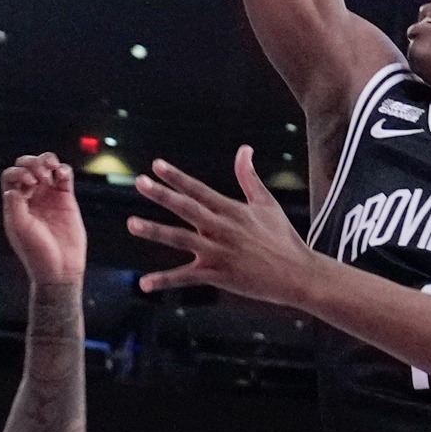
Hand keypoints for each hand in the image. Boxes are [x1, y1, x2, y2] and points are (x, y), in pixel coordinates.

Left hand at [1, 154, 87, 284]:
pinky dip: (63, 170)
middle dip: (31, 163)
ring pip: (46, 167)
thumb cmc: (36, 253)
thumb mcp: (20, 230)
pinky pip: (64, 177)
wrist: (60, 268)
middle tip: (39, 175)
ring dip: (47, 160)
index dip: (17, 173)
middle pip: (26, 167)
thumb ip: (15, 207)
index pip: (10, 177)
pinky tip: (62, 175)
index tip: (28, 183)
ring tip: (51, 169)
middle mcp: (31, 197)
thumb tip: (11, 189)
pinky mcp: (66, 199)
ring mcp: (49, 196)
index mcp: (15, 203)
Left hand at [128, 147, 320, 307]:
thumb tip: (244, 148)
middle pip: (188, 209)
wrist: (298, 274)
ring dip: (155, 231)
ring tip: (132, 223)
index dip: (177, 177)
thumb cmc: (282, 237)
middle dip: (163, 195)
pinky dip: (165, 281)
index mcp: (232, 210)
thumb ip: (248, 176)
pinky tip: (144, 283)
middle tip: (140, 183)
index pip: (199, 190)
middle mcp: (222, 229)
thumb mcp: (266, 203)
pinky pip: (186, 278)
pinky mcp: (218, 275)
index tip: (156, 165)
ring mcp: (218, 253)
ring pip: (181, 239)